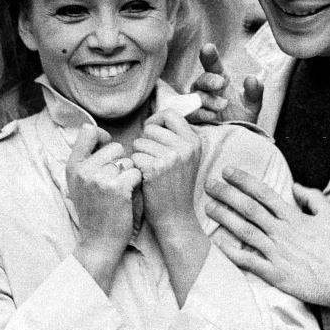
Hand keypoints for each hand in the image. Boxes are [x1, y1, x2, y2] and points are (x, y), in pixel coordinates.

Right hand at [66, 124, 141, 290]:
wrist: (99, 241)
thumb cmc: (96, 210)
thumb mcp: (80, 183)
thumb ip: (86, 159)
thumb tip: (96, 130)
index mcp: (72, 166)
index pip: (88, 131)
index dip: (103, 136)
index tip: (109, 149)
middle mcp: (83, 170)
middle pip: (115, 146)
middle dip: (122, 161)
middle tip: (116, 181)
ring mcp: (99, 178)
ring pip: (128, 160)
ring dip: (130, 174)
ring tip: (121, 191)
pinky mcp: (117, 188)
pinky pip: (136, 172)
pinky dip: (137, 184)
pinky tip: (128, 197)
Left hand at [131, 109, 202, 233]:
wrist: (175, 215)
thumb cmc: (175, 186)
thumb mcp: (186, 158)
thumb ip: (175, 137)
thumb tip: (156, 117)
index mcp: (194, 141)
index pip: (170, 114)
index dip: (156, 120)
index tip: (151, 132)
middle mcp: (185, 146)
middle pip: (151, 128)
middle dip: (144, 141)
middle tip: (150, 159)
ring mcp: (171, 156)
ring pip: (140, 142)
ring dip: (139, 156)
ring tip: (149, 171)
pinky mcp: (156, 168)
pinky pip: (135, 157)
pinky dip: (135, 167)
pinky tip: (145, 178)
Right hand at [189, 43, 262, 123]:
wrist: (234, 141)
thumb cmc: (240, 119)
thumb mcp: (251, 106)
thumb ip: (254, 92)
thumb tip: (252, 78)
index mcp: (219, 80)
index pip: (212, 64)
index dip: (209, 56)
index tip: (208, 48)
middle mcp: (204, 90)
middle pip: (201, 80)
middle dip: (210, 80)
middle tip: (221, 83)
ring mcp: (196, 104)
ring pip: (195, 97)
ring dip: (209, 100)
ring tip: (223, 106)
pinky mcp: (191, 119)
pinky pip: (191, 113)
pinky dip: (201, 114)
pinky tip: (212, 117)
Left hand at [205, 168, 329, 307]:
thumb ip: (313, 197)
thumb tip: (295, 187)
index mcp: (294, 217)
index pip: (264, 193)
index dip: (244, 181)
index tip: (228, 171)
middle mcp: (281, 232)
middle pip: (249, 209)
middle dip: (227, 194)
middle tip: (209, 184)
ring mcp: (276, 253)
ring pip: (244, 231)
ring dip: (224, 217)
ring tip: (208, 207)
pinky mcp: (274, 273)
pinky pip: (247, 260)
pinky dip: (230, 251)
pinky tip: (216, 242)